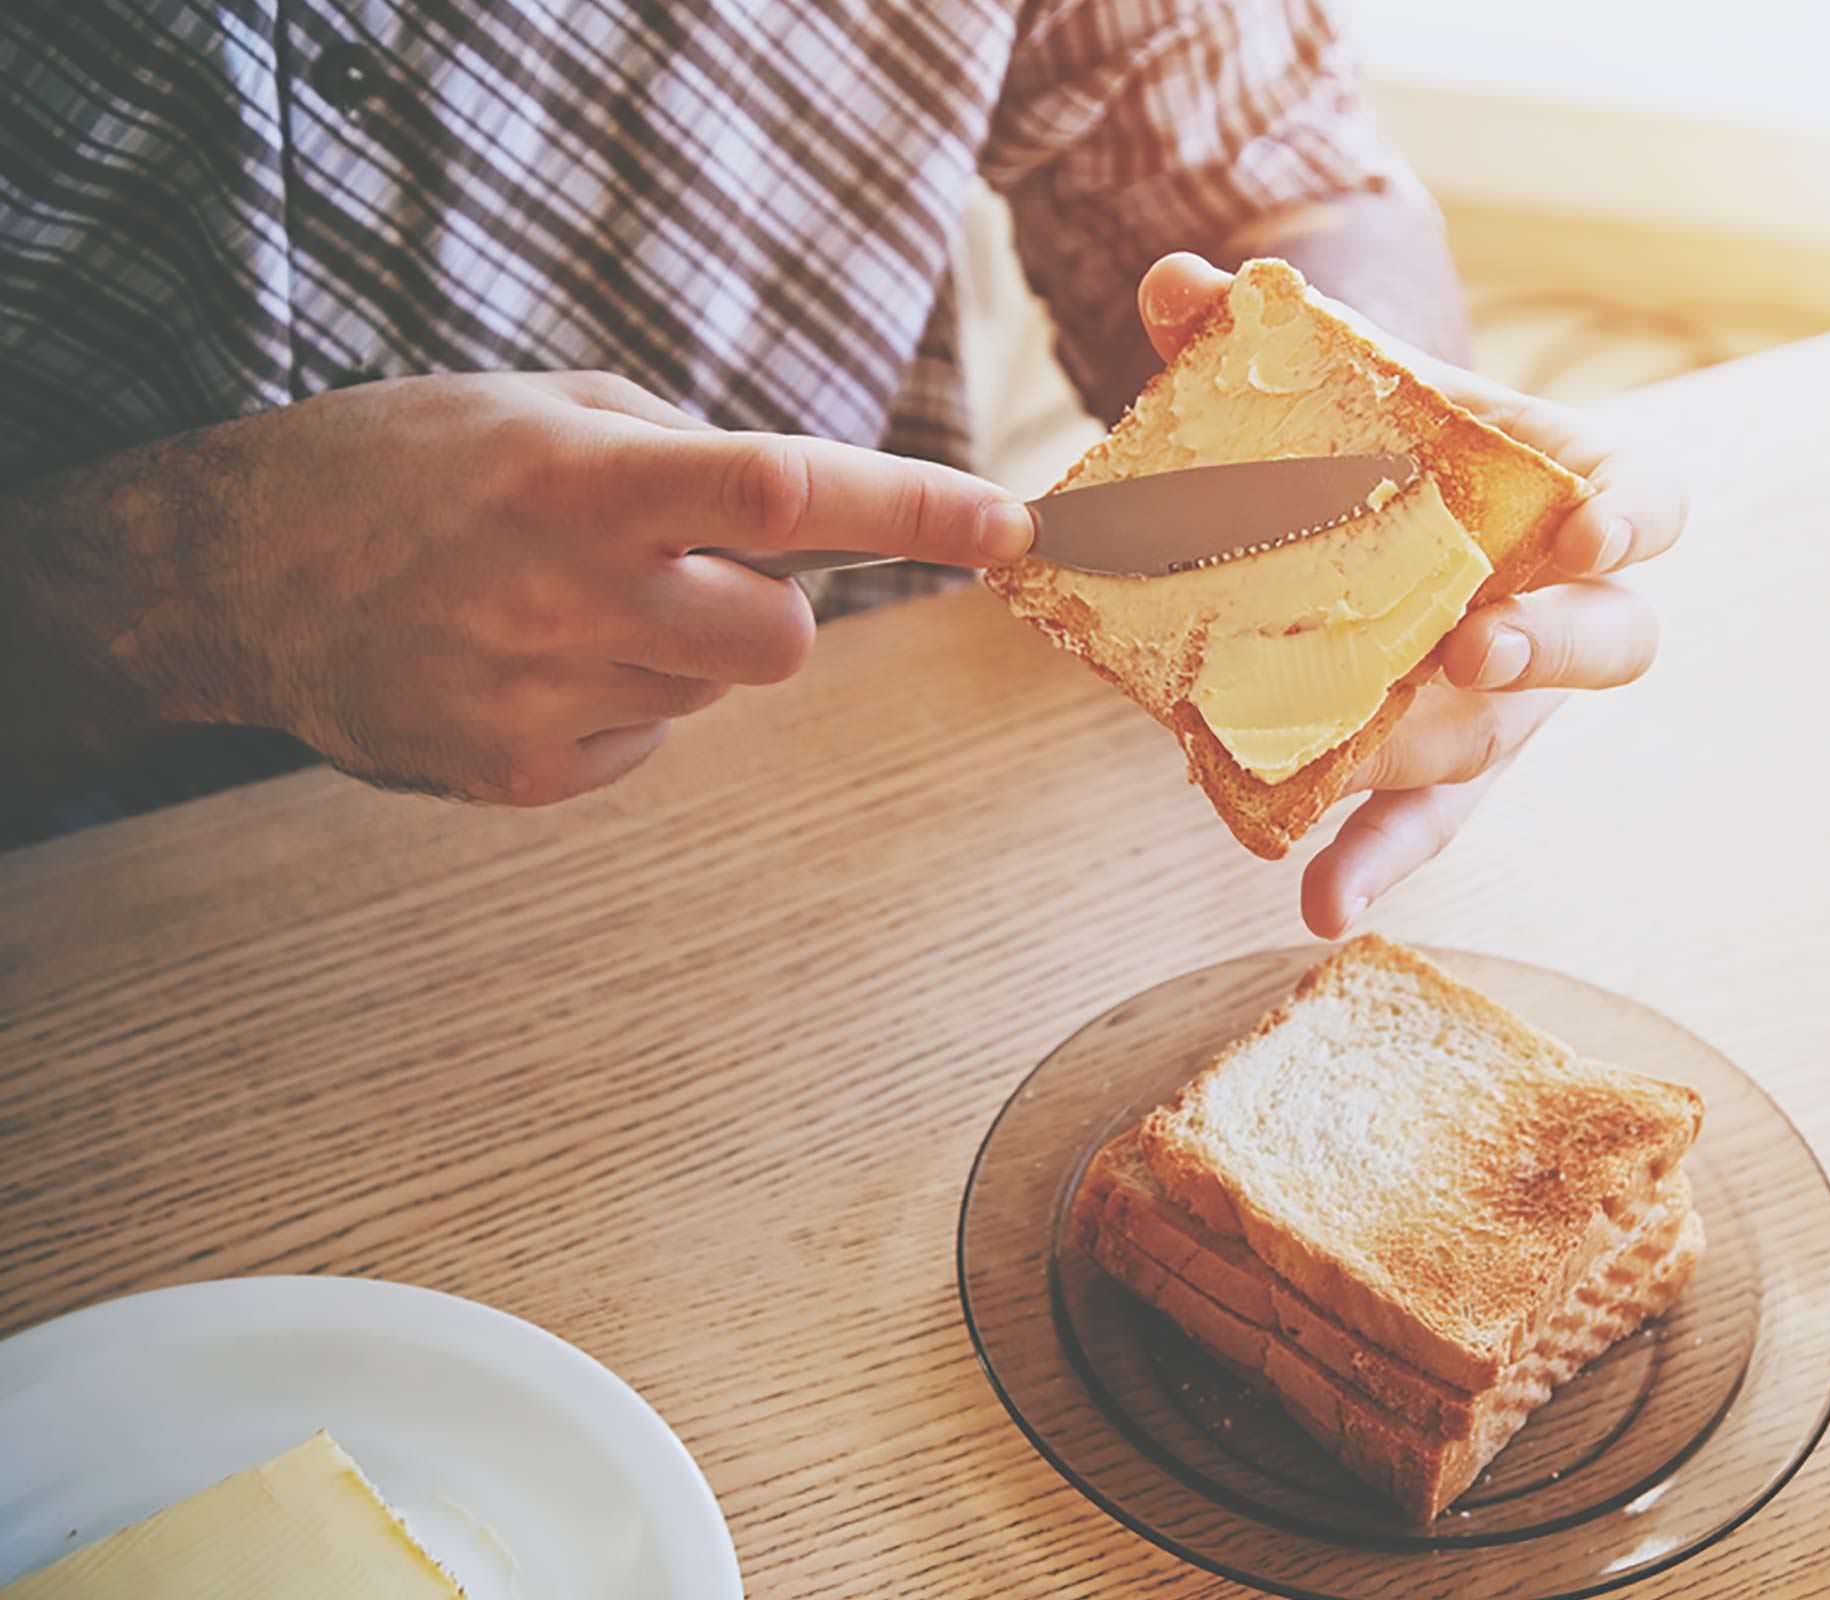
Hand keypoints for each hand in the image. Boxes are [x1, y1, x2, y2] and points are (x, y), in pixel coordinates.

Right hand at [72, 372, 1032, 803]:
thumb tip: (813, 509)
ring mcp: (542, 701)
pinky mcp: (520, 776)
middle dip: (766, 606)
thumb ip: (685, 451)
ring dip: (677, 646)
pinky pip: (646, 742)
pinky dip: (618, 700)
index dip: (911, 509)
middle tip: (679, 565)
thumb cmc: (404, 463)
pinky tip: (525, 659)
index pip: (784, 493)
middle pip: (782, 639)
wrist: (233, 575)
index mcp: (579, 482)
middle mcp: (566, 598)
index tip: (1008, 522)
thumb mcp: (543, 406)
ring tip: (561, 603)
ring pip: (713, 691)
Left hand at [1136, 254, 1688, 936]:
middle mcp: (1562, 612)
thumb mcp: (1333, 377)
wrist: (1373, 515)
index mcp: (1573, 496)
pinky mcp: (1441, 771)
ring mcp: (1505, 704)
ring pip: (1505, 746)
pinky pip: (1421, 826)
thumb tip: (1168, 284)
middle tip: (1479, 650)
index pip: (1649, 504)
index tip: (1594, 529)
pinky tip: (1320, 903)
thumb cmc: (1383, 436)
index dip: (1635, 520)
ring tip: (1370, 765)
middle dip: (1551, 651)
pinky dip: (1373, 864)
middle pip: (1605, 644)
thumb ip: (1253, 332)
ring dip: (1444, 760)